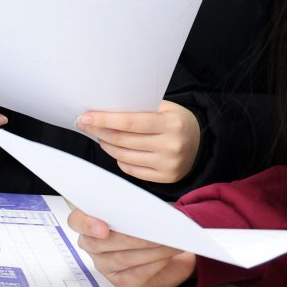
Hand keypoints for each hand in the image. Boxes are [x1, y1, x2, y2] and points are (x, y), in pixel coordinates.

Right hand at [68, 209, 195, 286]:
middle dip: (128, 238)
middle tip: (154, 230)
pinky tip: (167, 255)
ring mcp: (105, 266)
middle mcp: (92, 246)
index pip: (76, 222)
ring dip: (148, 249)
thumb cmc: (148, 226)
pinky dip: (154, 263)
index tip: (104, 228)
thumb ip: (132, 206)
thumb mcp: (139, 209)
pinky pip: (136, 274)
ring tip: (169, 240)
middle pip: (99, 244)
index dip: (86, 224)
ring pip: (121, 259)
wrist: (167, 252)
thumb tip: (142, 210)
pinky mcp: (122, 282)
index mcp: (89, 222)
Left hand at [78, 101, 200, 183]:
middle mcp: (171, 145)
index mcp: (171, 124)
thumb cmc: (176, 121)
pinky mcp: (166, 177)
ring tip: (99, 137)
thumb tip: (103, 110)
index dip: (104, 120)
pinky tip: (116, 150)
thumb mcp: (164, 108)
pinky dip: (119, 159)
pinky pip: (131, 170)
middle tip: (85, 125)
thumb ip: (139, 109)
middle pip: (123, 140)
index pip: (129, 123)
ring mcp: (168, 164)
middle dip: (99, 132)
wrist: (201, 142)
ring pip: (124, 156)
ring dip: (106, 145)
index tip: (84, 118)